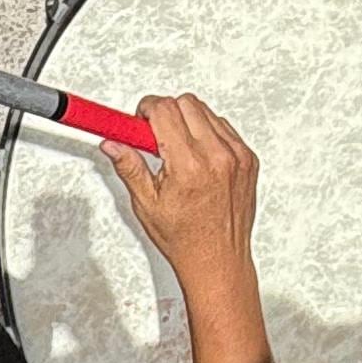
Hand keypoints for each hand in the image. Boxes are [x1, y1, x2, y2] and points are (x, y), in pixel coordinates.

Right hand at [102, 91, 258, 293]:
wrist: (218, 259)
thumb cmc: (185, 239)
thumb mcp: (146, 203)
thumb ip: (129, 166)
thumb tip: (112, 144)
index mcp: (189, 166)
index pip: (165, 110)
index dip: (146, 109)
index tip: (138, 119)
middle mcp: (217, 157)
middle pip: (185, 103)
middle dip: (165, 113)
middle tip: (154, 138)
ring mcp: (237, 156)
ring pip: (206, 111)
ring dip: (187, 122)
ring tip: (177, 151)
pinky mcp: (249, 159)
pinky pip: (225, 128)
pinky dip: (208, 133)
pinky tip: (198, 156)